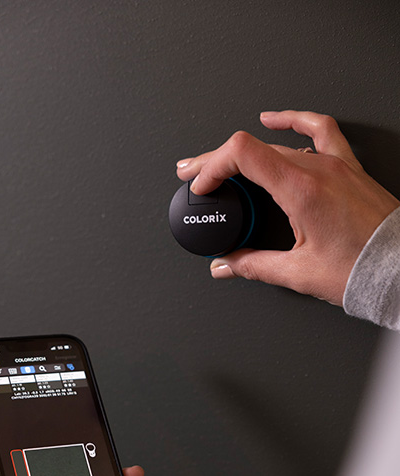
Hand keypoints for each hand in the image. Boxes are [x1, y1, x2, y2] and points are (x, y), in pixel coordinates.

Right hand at [176, 110, 399, 305]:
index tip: (201, 186)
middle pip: (253, 148)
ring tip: (223, 161)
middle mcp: (318, 169)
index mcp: (302, 190)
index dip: (212, 165)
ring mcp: (335, 164)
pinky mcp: (347, 169)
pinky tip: (276, 121)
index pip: (243, 154)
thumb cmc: (362, 269)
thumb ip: (253, 265)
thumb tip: (225, 265)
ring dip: (246, 151)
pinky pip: (320, 130)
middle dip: (217, 163)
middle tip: (194, 176)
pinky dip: (294, 121)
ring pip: (279, 143)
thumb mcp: (298, 273)